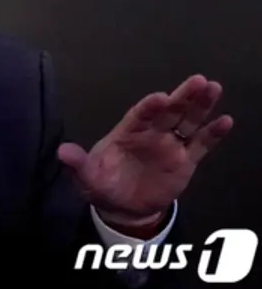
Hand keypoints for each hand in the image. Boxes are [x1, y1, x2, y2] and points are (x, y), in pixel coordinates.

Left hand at [57, 74, 232, 224]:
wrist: (123, 207)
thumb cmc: (103, 184)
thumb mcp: (86, 177)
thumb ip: (78, 163)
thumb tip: (62, 152)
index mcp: (126, 132)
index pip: (139, 116)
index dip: (149, 107)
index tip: (159, 98)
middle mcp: (150, 133)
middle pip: (169, 111)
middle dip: (182, 96)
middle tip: (197, 80)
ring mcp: (169, 145)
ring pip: (187, 121)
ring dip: (201, 106)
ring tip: (214, 88)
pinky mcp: (184, 160)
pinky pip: (200, 145)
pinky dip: (213, 134)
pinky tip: (225, 121)